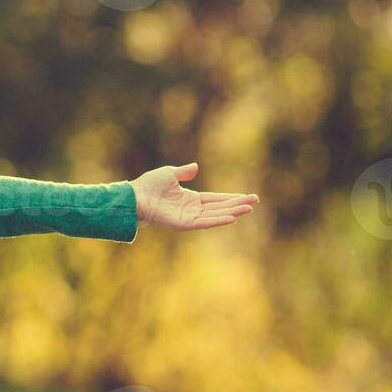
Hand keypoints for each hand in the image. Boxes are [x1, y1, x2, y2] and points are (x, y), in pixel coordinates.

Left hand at [130, 162, 258, 230]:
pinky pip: (204, 222)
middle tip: (255, 202)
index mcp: (190, 198)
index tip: (248, 197)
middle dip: (237, 204)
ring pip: (215, 215)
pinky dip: (218, 220)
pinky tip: (232, 217)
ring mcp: (189, 218)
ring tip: (249, 209)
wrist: (135, 196)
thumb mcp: (169, 174)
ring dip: (232, 212)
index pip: (216, 199)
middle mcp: (192, 209)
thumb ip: (184, 172)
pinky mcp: (184, 224)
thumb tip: (196, 167)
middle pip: (220, 207)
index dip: (231, 198)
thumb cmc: (149, 185)